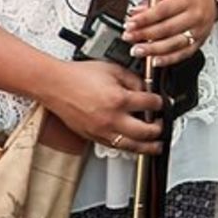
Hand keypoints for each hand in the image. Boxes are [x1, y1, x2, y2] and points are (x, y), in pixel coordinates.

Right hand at [40, 60, 163, 153]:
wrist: (55, 85)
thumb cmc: (79, 76)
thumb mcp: (113, 69)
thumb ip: (134, 79)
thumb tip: (146, 89)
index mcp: (119, 99)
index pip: (151, 105)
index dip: (161, 103)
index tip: (162, 103)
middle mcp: (112, 118)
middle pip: (146, 131)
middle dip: (159, 128)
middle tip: (162, 124)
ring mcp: (102, 131)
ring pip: (131, 146)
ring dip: (148, 147)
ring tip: (157, 146)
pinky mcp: (93, 137)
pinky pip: (115, 147)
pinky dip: (128, 147)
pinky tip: (135, 146)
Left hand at [122, 0, 217, 66]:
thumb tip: (136, 12)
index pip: (164, 10)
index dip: (145, 18)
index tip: (131, 23)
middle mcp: (195, 16)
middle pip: (167, 28)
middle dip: (144, 34)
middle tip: (129, 37)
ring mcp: (198, 32)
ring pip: (174, 44)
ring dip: (153, 49)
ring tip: (137, 50)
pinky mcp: (199, 43)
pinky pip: (182, 54)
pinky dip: (168, 59)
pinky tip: (155, 61)